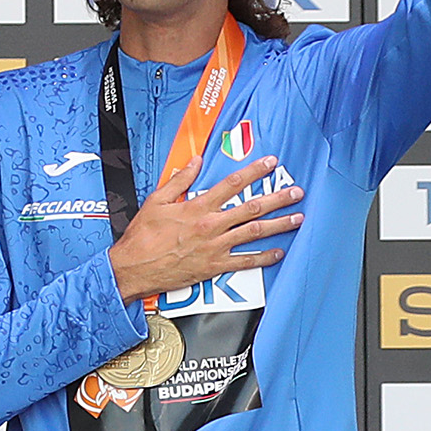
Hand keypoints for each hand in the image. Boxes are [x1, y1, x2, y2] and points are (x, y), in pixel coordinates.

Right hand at [107, 152, 301, 303]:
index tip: (270, 163)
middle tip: (296, 192)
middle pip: (251, 207)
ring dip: (278, 225)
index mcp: (197, 207)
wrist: (133, 268)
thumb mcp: (156, 201)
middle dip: (277, 198)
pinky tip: (278, 252)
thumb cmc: (142, 237)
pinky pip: (245, 262)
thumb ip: (179, 181)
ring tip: (297, 218)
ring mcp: (214, 247)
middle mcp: (210, 226)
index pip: (233, 183)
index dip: (254, 171)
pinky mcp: (214, 266)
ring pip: (254, 233)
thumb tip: (194, 162)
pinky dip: (264, 257)